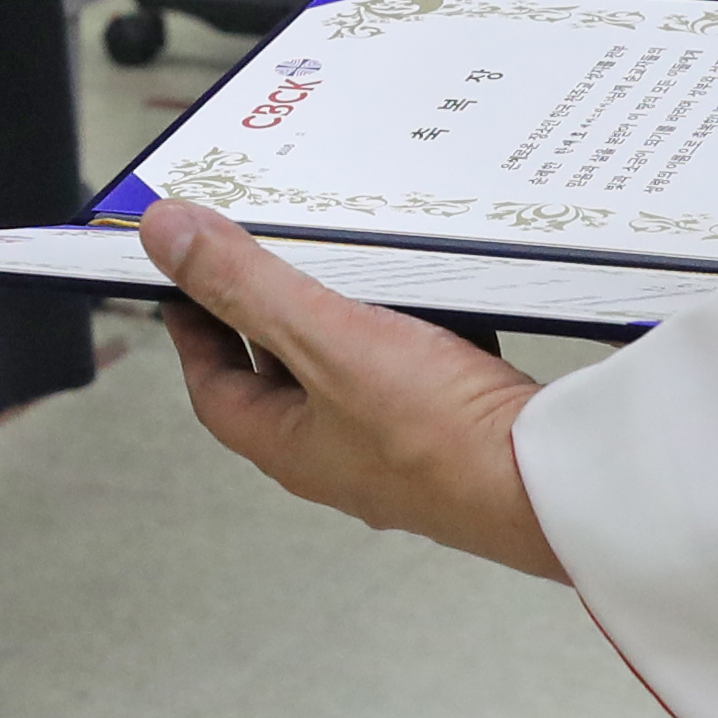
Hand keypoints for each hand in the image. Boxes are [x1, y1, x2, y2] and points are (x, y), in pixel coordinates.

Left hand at [136, 202, 566, 578]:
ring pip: (356, 367)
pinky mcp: (460, 425)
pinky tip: (434, 291)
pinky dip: (418, 324)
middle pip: (284, 377)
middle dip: (270, 314)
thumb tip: (167, 237)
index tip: (183, 282)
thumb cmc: (439, 438)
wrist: (551, 480)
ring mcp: (404, 444)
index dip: (193, 331)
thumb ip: (245, 284)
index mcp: (292, 447)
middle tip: (259, 256)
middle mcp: (343, 454)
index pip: (216, 388)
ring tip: (347, 258)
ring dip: (348, 314)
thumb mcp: (325, 340)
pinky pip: (422, 365)